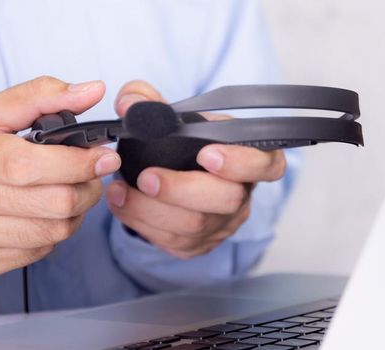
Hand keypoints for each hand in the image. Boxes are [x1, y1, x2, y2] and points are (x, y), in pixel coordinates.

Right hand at [0, 76, 120, 287]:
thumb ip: (36, 98)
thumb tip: (91, 90)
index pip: (35, 164)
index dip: (80, 163)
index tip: (102, 157)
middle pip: (54, 202)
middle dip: (87, 188)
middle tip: (91, 176)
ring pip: (52, 232)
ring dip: (73, 213)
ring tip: (67, 195)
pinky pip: (34, 255)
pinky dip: (48, 235)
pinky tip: (37, 217)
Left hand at [105, 81, 286, 258]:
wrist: (178, 172)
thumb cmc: (187, 142)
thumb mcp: (175, 115)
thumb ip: (151, 101)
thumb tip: (130, 103)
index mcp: (252, 158)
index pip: (265, 164)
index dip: (241, 162)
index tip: (207, 154)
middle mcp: (243, 194)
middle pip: (227, 199)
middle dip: (183, 189)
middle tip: (148, 177)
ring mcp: (223, 224)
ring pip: (195, 226)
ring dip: (151, 209)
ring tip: (119, 190)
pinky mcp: (199, 245)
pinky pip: (173, 241)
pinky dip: (141, 222)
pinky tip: (121, 205)